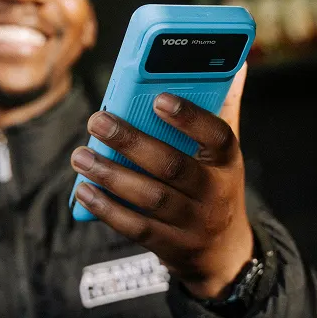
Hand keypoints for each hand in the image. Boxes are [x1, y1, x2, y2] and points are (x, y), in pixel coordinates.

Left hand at [71, 64, 252, 298]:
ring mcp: (193, 223)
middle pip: (172, 167)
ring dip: (111, 175)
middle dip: (131, 142)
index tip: (159, 98)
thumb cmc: (215, 185)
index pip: (217, 136)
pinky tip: (85, 190)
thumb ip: (224, 110)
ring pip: (150, 198)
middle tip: (97, 120)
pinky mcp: (171, 246)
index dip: (190, 118)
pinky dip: (107, 209)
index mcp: (227, 163)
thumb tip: (235, 65)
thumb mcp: (225, 153)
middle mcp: (214, 193)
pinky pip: (137, 227)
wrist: (223, 252)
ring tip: (81, 155)